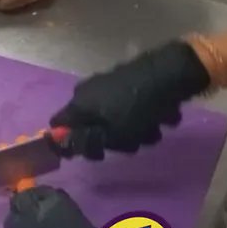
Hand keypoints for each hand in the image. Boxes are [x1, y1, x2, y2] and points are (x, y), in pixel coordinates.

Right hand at [50, 40, 211, 160]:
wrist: (168, 75)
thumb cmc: (137, 108)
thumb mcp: (113, 134)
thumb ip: (88, 142)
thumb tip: (66, 144)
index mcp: (79, 103)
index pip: (58, 125)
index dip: (68, 142)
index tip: (92, 152)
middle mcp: (87, 91)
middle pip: (91, 125)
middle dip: (114, 138)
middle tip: (132, 143)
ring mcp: (107, 84)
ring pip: (115, 119)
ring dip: (136, 130)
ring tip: (154, 129)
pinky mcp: (126, 81)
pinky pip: (130, 107)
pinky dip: (144, 115)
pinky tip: (161, 115)